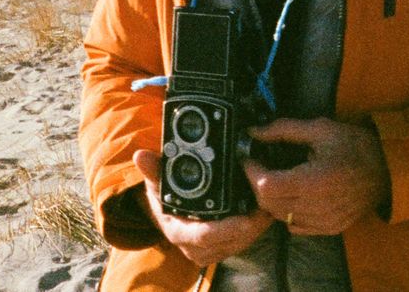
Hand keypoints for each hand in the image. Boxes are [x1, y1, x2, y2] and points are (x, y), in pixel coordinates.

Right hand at [131, 149, 273, 265]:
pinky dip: (256, 227)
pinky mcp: (224, 248)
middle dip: (251, 225)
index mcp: (180, 233)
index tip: (246, 219)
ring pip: (241, 242)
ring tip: (268, 204)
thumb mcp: (157, 183)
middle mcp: (196, 248)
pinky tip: (264, 211)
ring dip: (257, 226)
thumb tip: (140, 157)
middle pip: (230, 241)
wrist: (166, 213)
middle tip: (266, 206)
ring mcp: (211, 251)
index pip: (206, 236)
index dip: (228, 228)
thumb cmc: (163, 197)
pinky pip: (244, 240)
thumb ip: (153, 171)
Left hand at [243, 118, 388, 235]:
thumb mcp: (320, 129)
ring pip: (279, 216)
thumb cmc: (355, 146)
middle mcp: (318, 207)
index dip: (251, 171)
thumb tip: (253, 132)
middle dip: (256, 183)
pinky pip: (294, 226)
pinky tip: (293, 194)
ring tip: (274, 178)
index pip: (266, 186)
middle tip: (258, 166)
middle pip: (268, 203)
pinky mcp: (329, 229)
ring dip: (270, 198)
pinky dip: (286, 212)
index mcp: (316, 181)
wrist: (388, 170)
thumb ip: (283, 130)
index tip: (248, 157)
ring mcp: (324, 222)